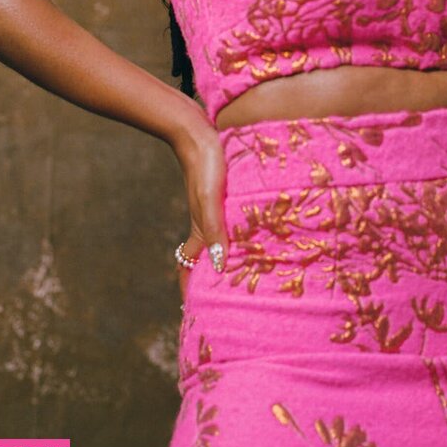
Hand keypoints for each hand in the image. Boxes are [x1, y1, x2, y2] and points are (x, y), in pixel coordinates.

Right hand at [172, 123, 229, 303]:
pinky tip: (257, 234)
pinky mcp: (223, 194)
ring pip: (219, 241)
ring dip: (228, 258)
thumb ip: (213, 231)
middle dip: (212, 281)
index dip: (190, 291)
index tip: (195, 314)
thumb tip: (218, 267)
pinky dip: (239, 234)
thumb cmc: (205, 165)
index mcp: (200, 230)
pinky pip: (230, 222)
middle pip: (205, 260)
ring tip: (247, 274)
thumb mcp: (211, 199)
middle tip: (227, 301)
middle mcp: (206, 224)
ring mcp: (214, 209)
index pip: (189, 269)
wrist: (198, 132)